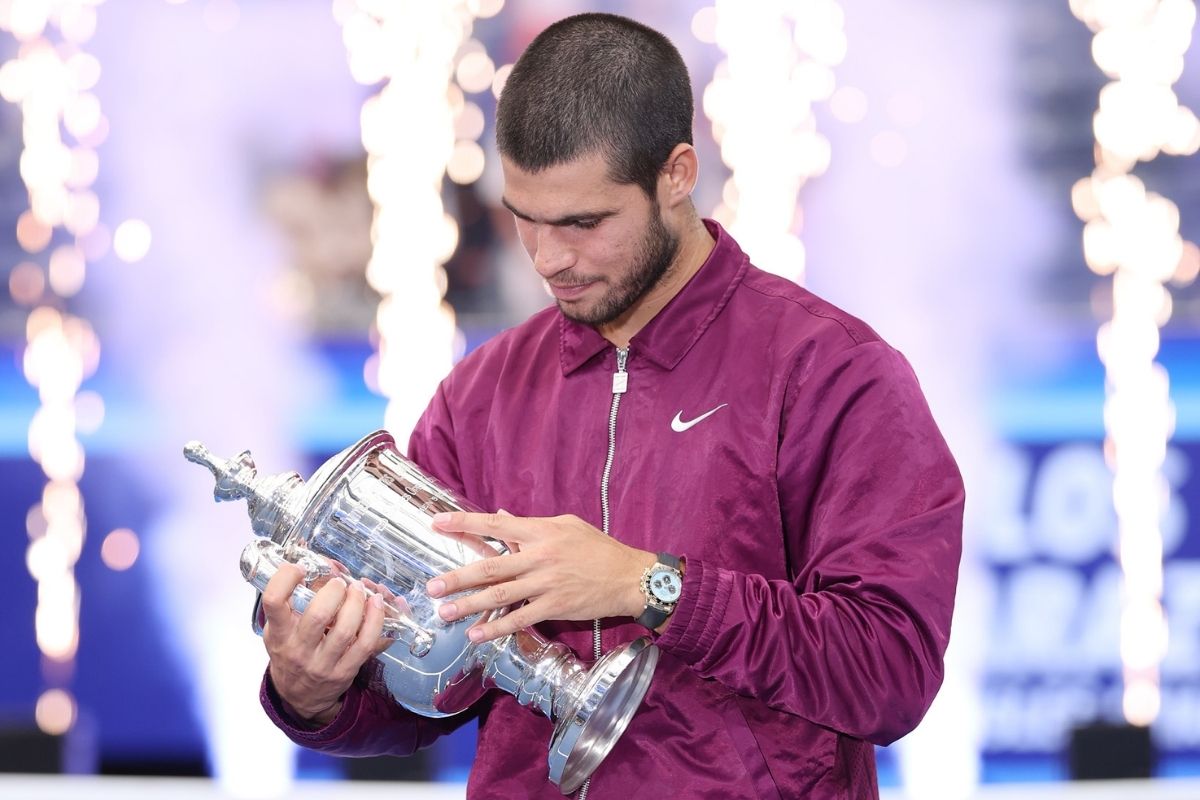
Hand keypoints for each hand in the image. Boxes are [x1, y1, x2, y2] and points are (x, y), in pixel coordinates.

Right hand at [260, 562, 388, 725]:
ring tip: (361, 589)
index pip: (273, 602)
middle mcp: (298, 649)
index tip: (299, 568)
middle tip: (340, 582)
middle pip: (318, 616)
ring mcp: (323, 662)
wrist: (299, 696)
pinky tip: (377, 605)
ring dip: (358, 603)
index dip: (285, 579)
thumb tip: (315, 559)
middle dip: (334, 591)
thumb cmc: (291, 653)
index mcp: (279, 633)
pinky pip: (365, 644)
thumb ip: (291, 600)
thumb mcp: (280, 628)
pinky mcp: (346, 670)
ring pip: (345, 630)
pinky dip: (376, 621)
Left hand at [426, 511, 655, 642]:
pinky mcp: (554, 607)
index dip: (465, 524)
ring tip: (445, 612)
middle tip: (432, 586)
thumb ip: (530, 525)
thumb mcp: (566, 525)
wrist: (629, 576)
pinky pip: (519, 619)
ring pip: (500, 595)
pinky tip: (477, 635)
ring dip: (470, 605)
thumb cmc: (598, 548)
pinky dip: (496, 628)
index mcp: (541, 531)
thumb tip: (501, 517)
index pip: (496, 525)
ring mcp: (546, 584)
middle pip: (491, 566)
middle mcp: (540, 556)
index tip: (437, 523)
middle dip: (458, 577)